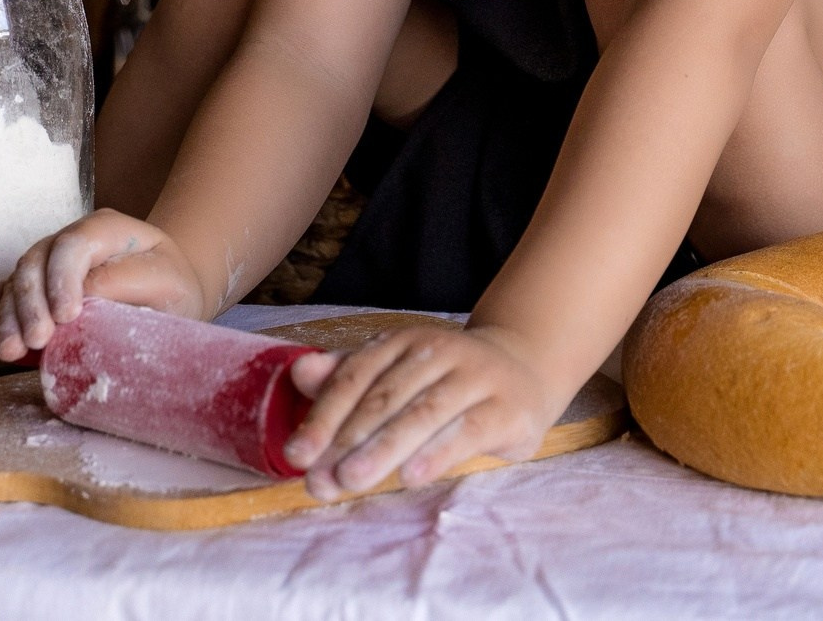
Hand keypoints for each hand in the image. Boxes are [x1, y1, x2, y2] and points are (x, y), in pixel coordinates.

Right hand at [0, 208, 205, 361]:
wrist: (171, 288)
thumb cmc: (172, 285)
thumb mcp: (166, 282)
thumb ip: (126, 283)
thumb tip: (85, 297)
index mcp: (106, 229)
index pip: (74, 245)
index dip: (63, 279)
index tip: (68, 317)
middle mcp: (71, 240)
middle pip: (37, 261)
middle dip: (32, 304)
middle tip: (37, 342)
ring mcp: (50, 262)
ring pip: (18, 279)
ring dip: (10, 315)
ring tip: (10, 350)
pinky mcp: (39, 287)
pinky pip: (8, 288)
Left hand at [282, 323, 560, 500]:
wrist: (525, 370)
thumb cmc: (446, 381)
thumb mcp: (396, 373)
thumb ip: (347, 376)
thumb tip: (300, 372)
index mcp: (403, 342)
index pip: (355, 377)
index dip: (323, 417)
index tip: (296, 455)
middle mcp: (438, 352)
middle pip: (385, 398)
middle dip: (347, 442)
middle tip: (319, 481)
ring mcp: (475, 377)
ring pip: (423, 413)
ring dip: (383, 448)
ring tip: (352, 479)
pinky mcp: (506, 408)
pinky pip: (468, 430)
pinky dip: (437, 453)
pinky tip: (411, 476)